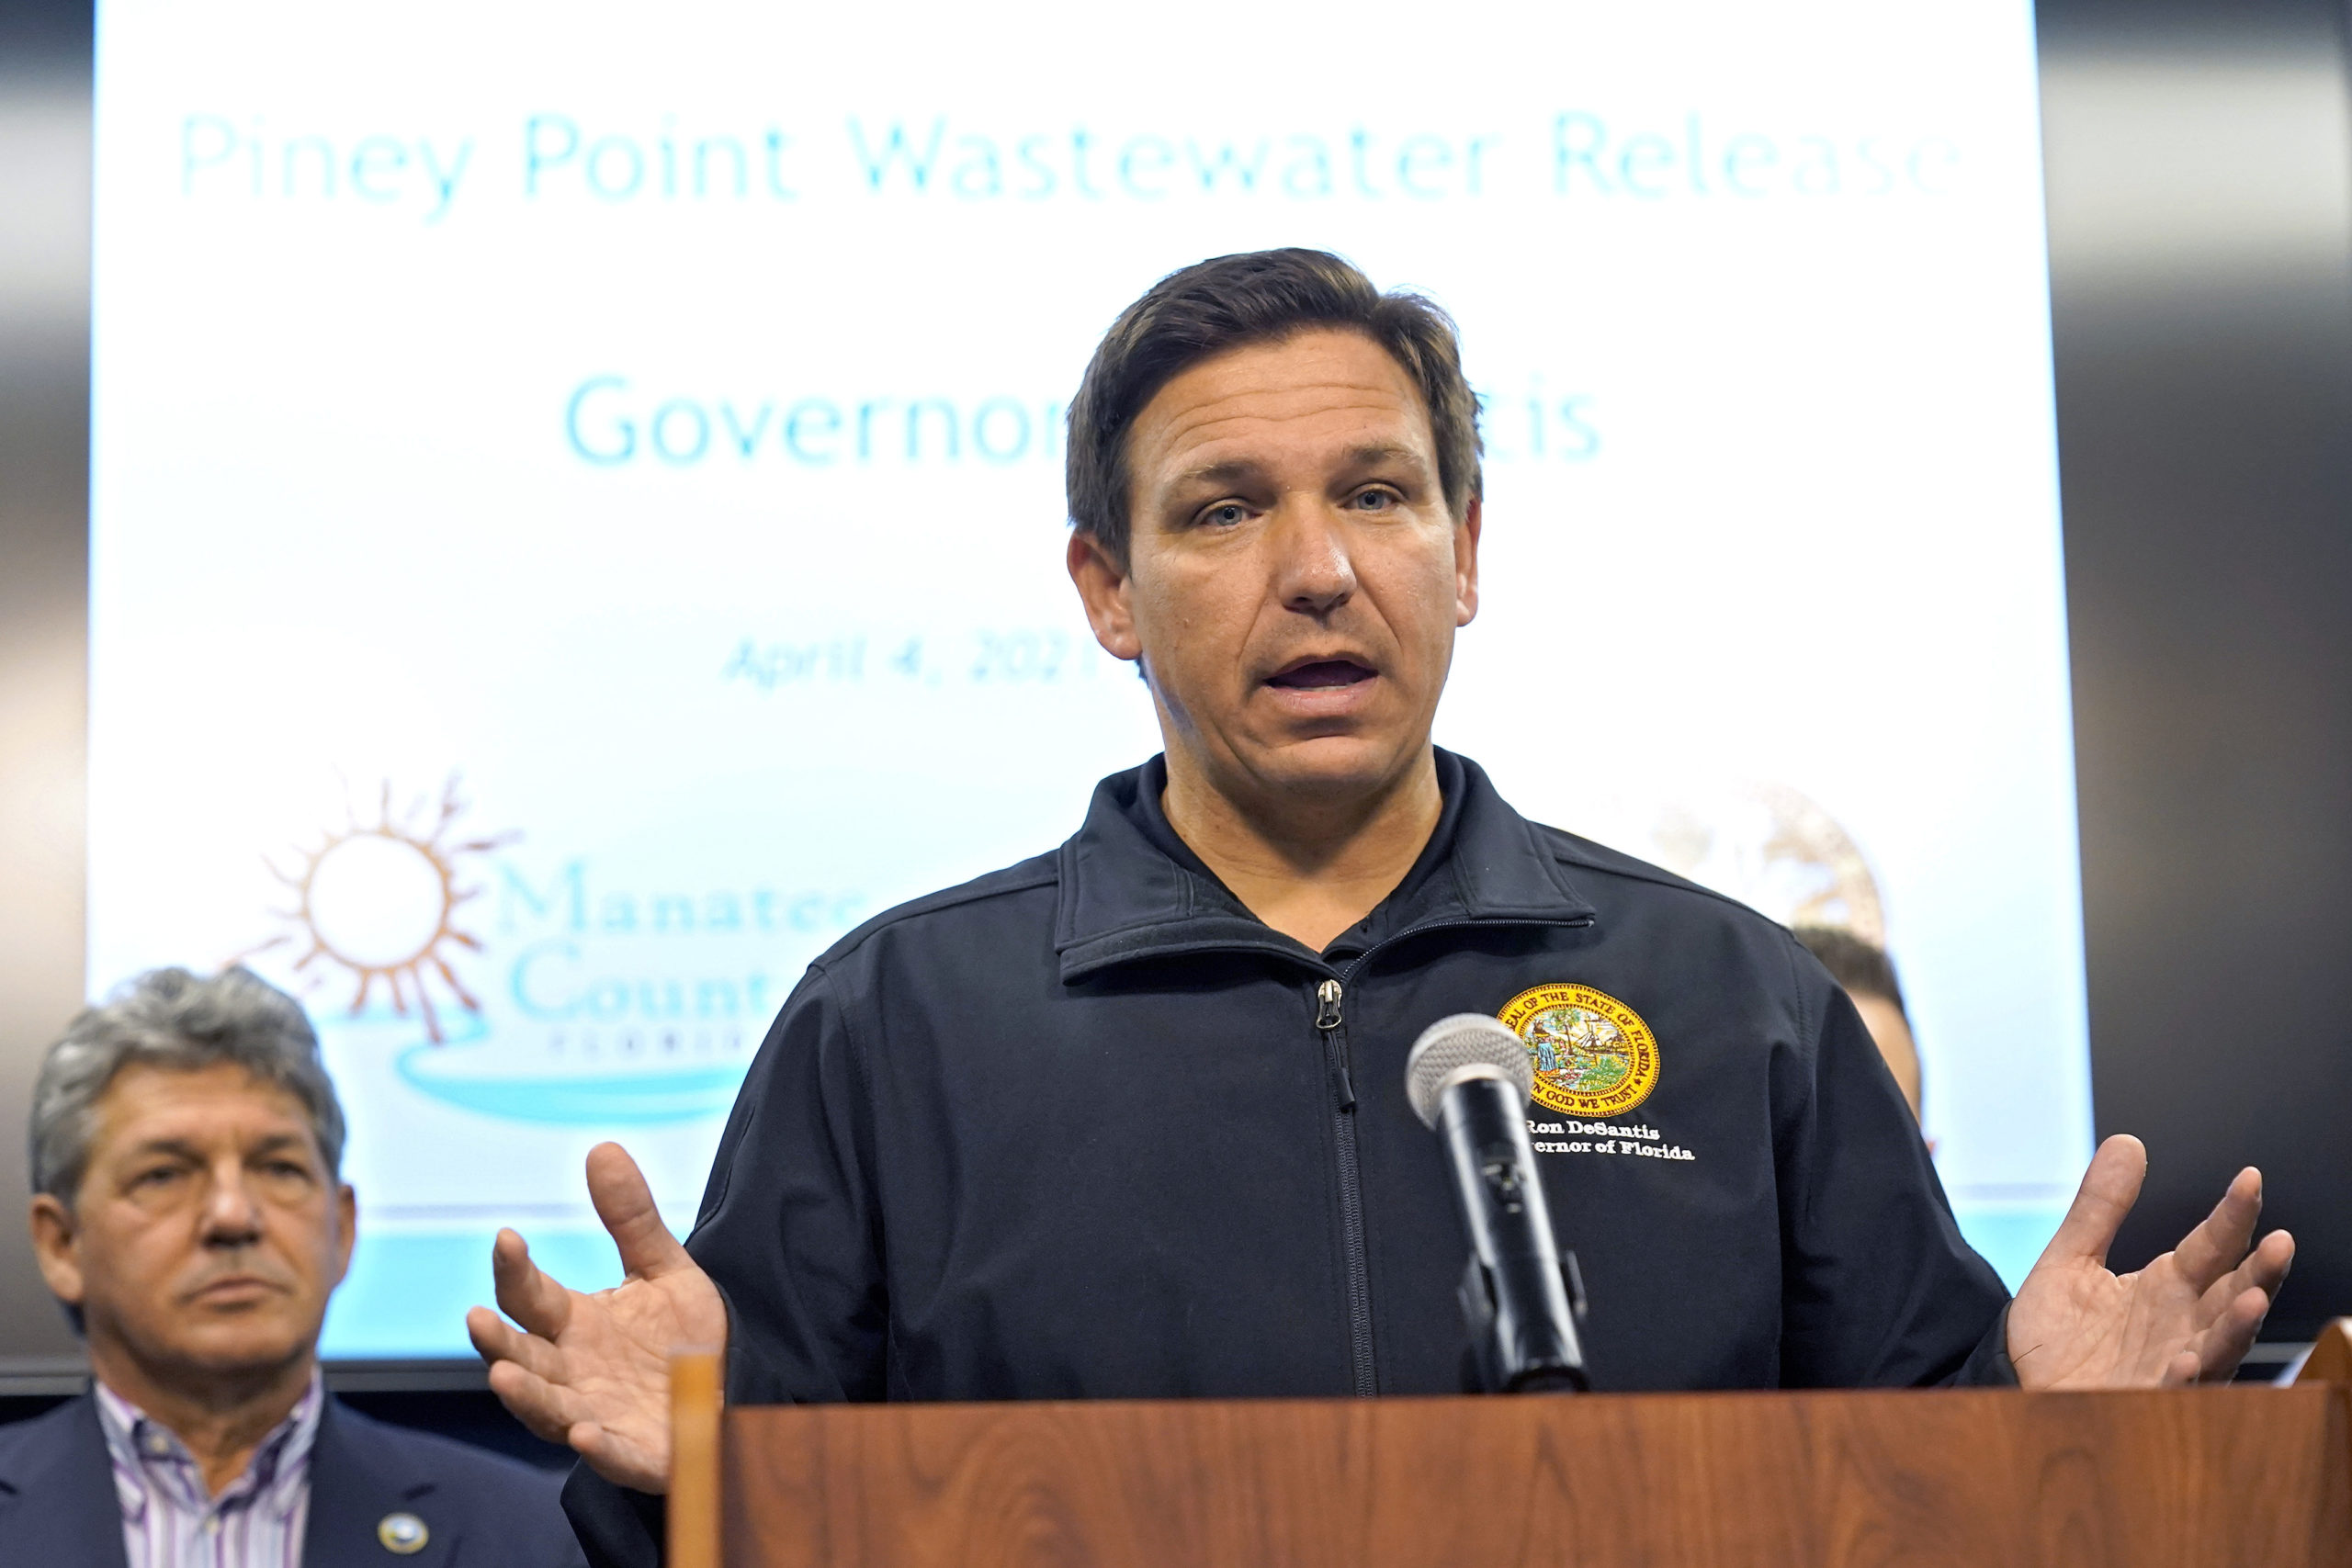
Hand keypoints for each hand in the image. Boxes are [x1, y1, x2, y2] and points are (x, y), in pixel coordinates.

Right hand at [467, 1142, 727, 1491]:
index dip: (514, 1269)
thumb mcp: (664, 1271)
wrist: (730, 1396)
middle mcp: (573, 1373)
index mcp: (573, 1325)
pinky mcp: (636, 1456)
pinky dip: (597, 1449)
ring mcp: (598, 1417)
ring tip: (503, 1375)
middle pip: (523, 1358)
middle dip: (498, 1342)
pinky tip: (586, 1435)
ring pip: (549, 1411)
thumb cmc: (683, 1340)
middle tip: (478, 1318)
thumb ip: (631, 1218)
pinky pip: (612, 1457)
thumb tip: (602, 1146)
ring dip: (526, 1397)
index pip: (530, 1296)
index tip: (508, 1236)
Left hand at [2007, 1134, 2293, 1388]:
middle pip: (2232, 1296)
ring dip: (2237, 1325)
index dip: (2233, 1215)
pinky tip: (2183, 1360)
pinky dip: (2180, 1377)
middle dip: (2261, 1273)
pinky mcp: (2143, 1400)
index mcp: (2168, 1286)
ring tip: (2254, 1297)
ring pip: (2217, 1346)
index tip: (2250, 1178)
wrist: (2014, 1382)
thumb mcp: (2070, 1259)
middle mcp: (2180, 1324)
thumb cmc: (2053, 1330)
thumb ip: (2101, 1208)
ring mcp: (2169, 1364)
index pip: (2212, 1245)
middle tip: (2280, 1242)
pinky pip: (2170, 1392)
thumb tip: (2128, 1142)